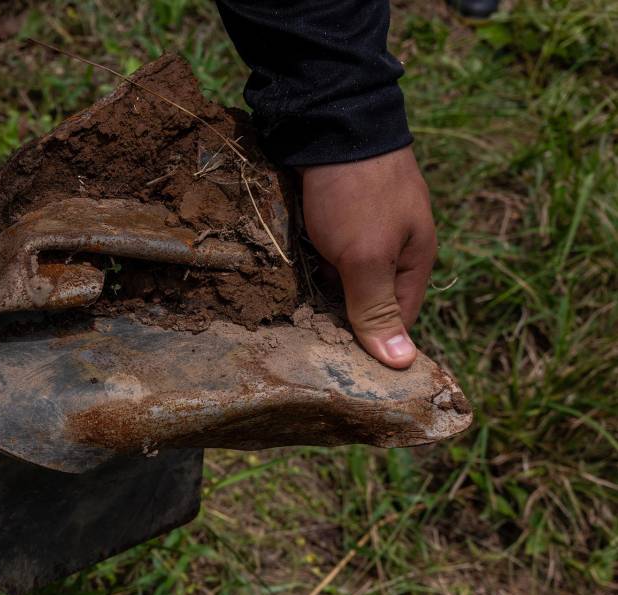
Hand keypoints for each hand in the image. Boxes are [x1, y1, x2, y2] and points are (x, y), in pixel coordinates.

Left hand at [300, 146, 436, 369]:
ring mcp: (367, 229)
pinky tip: (286, 275)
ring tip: (290, 312)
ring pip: (344, 277)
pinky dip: (309, 265)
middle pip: (369, 299)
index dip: (371, 342)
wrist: (331, 124)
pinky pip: (325, 254)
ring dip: (321, 291)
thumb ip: (377, 308)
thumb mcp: (366, 258)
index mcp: (415, 260)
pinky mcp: (338, 215)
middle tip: (305, 338)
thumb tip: (404, 364)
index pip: (398, 319)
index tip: (336, 362)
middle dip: (342, 316)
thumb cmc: (356, 194)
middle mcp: (395, 247)